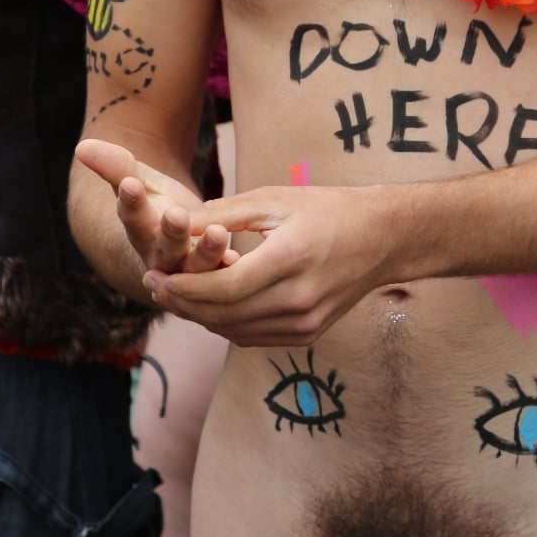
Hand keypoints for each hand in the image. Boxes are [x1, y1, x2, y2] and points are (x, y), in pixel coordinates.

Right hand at [74, 138, 237, 287]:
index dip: (129, 201)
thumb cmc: (156, 207)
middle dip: (170, 232)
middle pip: (163, 246)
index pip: (131, 215)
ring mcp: (186, 271)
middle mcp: (160, 255)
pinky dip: (227, 269)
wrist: (175, 246)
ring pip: (194, 267)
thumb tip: (82, 147)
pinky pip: (220, 279)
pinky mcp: (212, 279)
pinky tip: (236, 259)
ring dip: (206, 252)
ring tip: (218, 233)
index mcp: (140, 229)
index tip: (129, 184)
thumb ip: (115, 166)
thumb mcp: (140, 184)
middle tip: (176, 215)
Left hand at [137, 183, 395, 345]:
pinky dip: (225, 323)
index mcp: (292, 259)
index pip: (224, 287)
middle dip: (182, 303)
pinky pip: (252, 336)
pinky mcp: (307, 334)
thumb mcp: (274, 199)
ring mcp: (305, 323)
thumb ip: (222, 215)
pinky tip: (209, 304)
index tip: (154, 275)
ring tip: (174, 293)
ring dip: (199, 316)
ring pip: (234, 331)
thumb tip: (174, 224)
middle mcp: (299, 299)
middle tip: (153, 285)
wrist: (383, 239)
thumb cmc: (327, 210)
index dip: (184, 286)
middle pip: (224, 315)